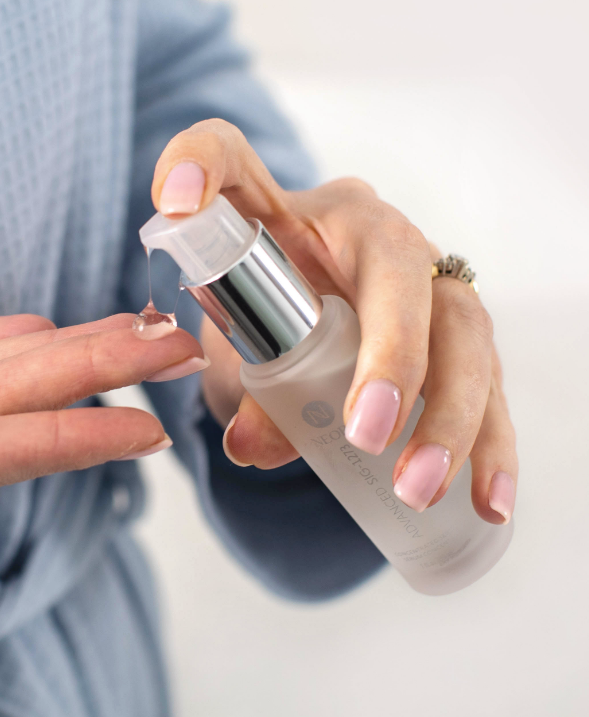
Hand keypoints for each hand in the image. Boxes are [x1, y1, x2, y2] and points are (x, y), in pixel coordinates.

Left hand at [151, 119, 516, 524]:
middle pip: (449, 315)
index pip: (387, 261)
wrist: (264, 279)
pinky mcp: (452, 339)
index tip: (363, 427)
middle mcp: (407, 249)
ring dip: (463, 433)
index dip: (389, 343)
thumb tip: (248, 445)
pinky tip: (488, 499)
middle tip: (401, 476)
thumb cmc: (246, 281)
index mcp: (349, 218)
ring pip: (477, 355)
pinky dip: (490, 446)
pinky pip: (487, 389)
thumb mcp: (227, 309)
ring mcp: (435, 294)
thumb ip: (235, 369)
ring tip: (427, 495)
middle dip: (433, 402)